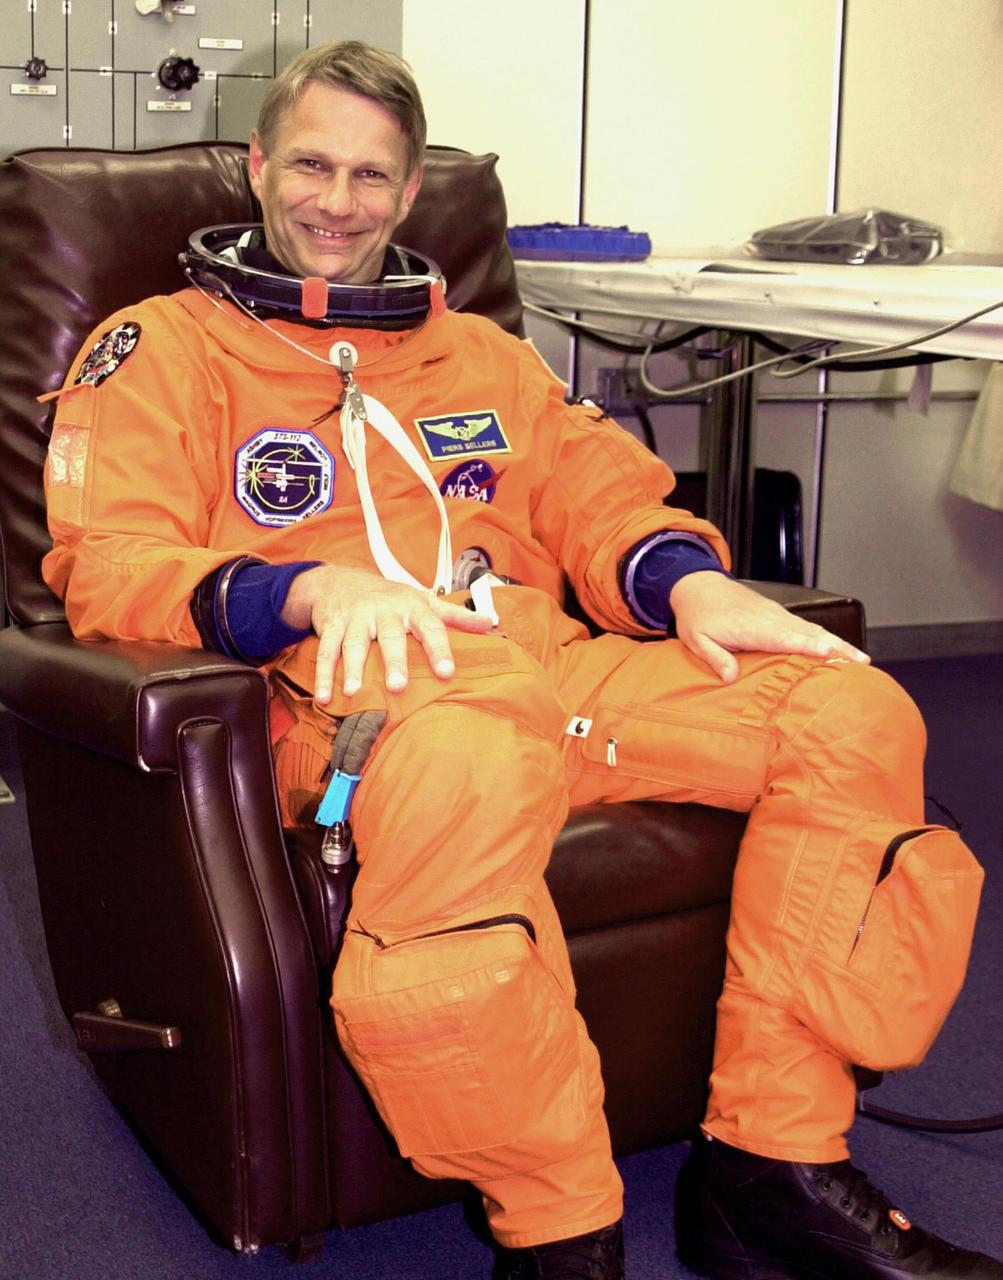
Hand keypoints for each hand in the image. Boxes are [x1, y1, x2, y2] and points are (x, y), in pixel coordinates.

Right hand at [282, 564, 492, 702]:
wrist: (341, 580)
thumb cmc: (390, 597)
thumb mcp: (424, 601)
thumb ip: (455, 617)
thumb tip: (491, 624)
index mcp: (411, 607)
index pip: (430, 627)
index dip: (439, 649)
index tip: (447, 672)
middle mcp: (383, 611)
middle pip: (389, 637)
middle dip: (393, 661)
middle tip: (398, 687)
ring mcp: (355, 618)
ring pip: (353, 644)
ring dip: (351, 669)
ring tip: (354, 692)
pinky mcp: (331, 626)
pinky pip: (325, 652)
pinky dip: (324, 675)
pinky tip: (325, 697)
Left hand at [669, 572, 869, 683]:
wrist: (699, 586)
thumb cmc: (698, 615)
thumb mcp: (698, 640)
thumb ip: (715, 658)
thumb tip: (730, 678)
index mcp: (753, 627)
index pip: (786, 638)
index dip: (808, 646)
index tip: (829, 653)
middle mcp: (771, 619)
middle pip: (810, 633)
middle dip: (836, 647)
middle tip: (862, 663)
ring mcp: (778, 615)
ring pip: (813, 629)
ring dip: (838, 643)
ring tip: (862, 660)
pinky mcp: (779, 615)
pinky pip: (807, 627)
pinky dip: (826, 637)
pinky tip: (839, 649)